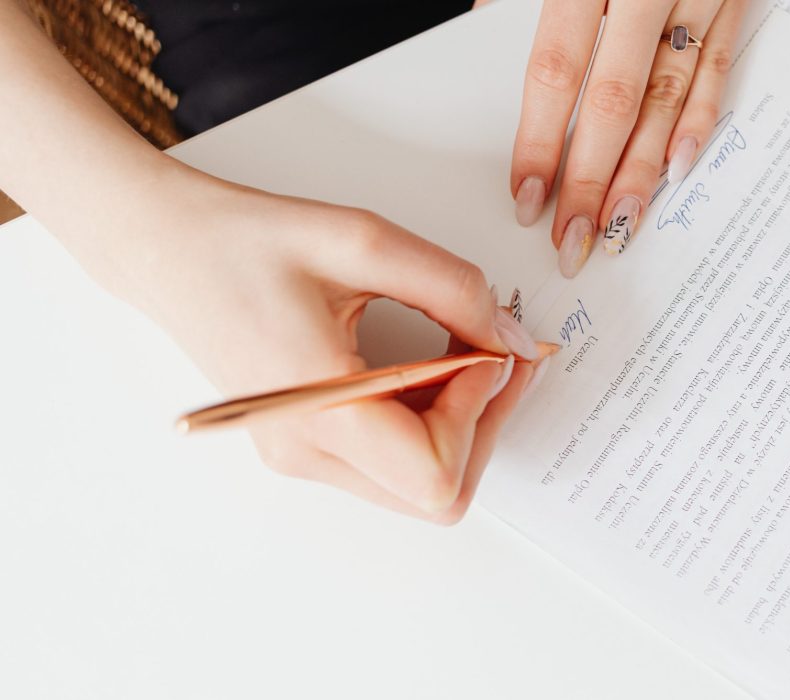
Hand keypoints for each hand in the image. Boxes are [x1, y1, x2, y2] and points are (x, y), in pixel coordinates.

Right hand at [77, 167, 541, 523]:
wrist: (168, 250)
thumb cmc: (248, 242)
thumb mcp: (364, 242)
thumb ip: (454, 291)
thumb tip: (511, 340)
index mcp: (317, 410)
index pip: (434, 473)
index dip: (478, 413)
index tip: (482, 350)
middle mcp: (308, 451)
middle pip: (438, 492)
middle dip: (484, 422)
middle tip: (500, 351)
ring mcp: (305, 455)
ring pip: (421, 483)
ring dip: (462, 421)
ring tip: (467, 350)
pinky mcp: (308, 443)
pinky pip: (394, 459)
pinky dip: (432, 418)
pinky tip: (434, 362)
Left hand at [510, 0, 748, 276]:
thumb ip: (514, 4)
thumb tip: (485, 56)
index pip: (557, 72)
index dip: (540, 142)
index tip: (528, 198)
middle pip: (613, 103)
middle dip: (591, 181)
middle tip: (574, 239)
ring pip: (667, 97)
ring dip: (642, 171)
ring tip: (619, 226)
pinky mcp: (733, 0)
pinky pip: (716, 68)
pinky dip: (698, 122)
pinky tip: (677, 170)